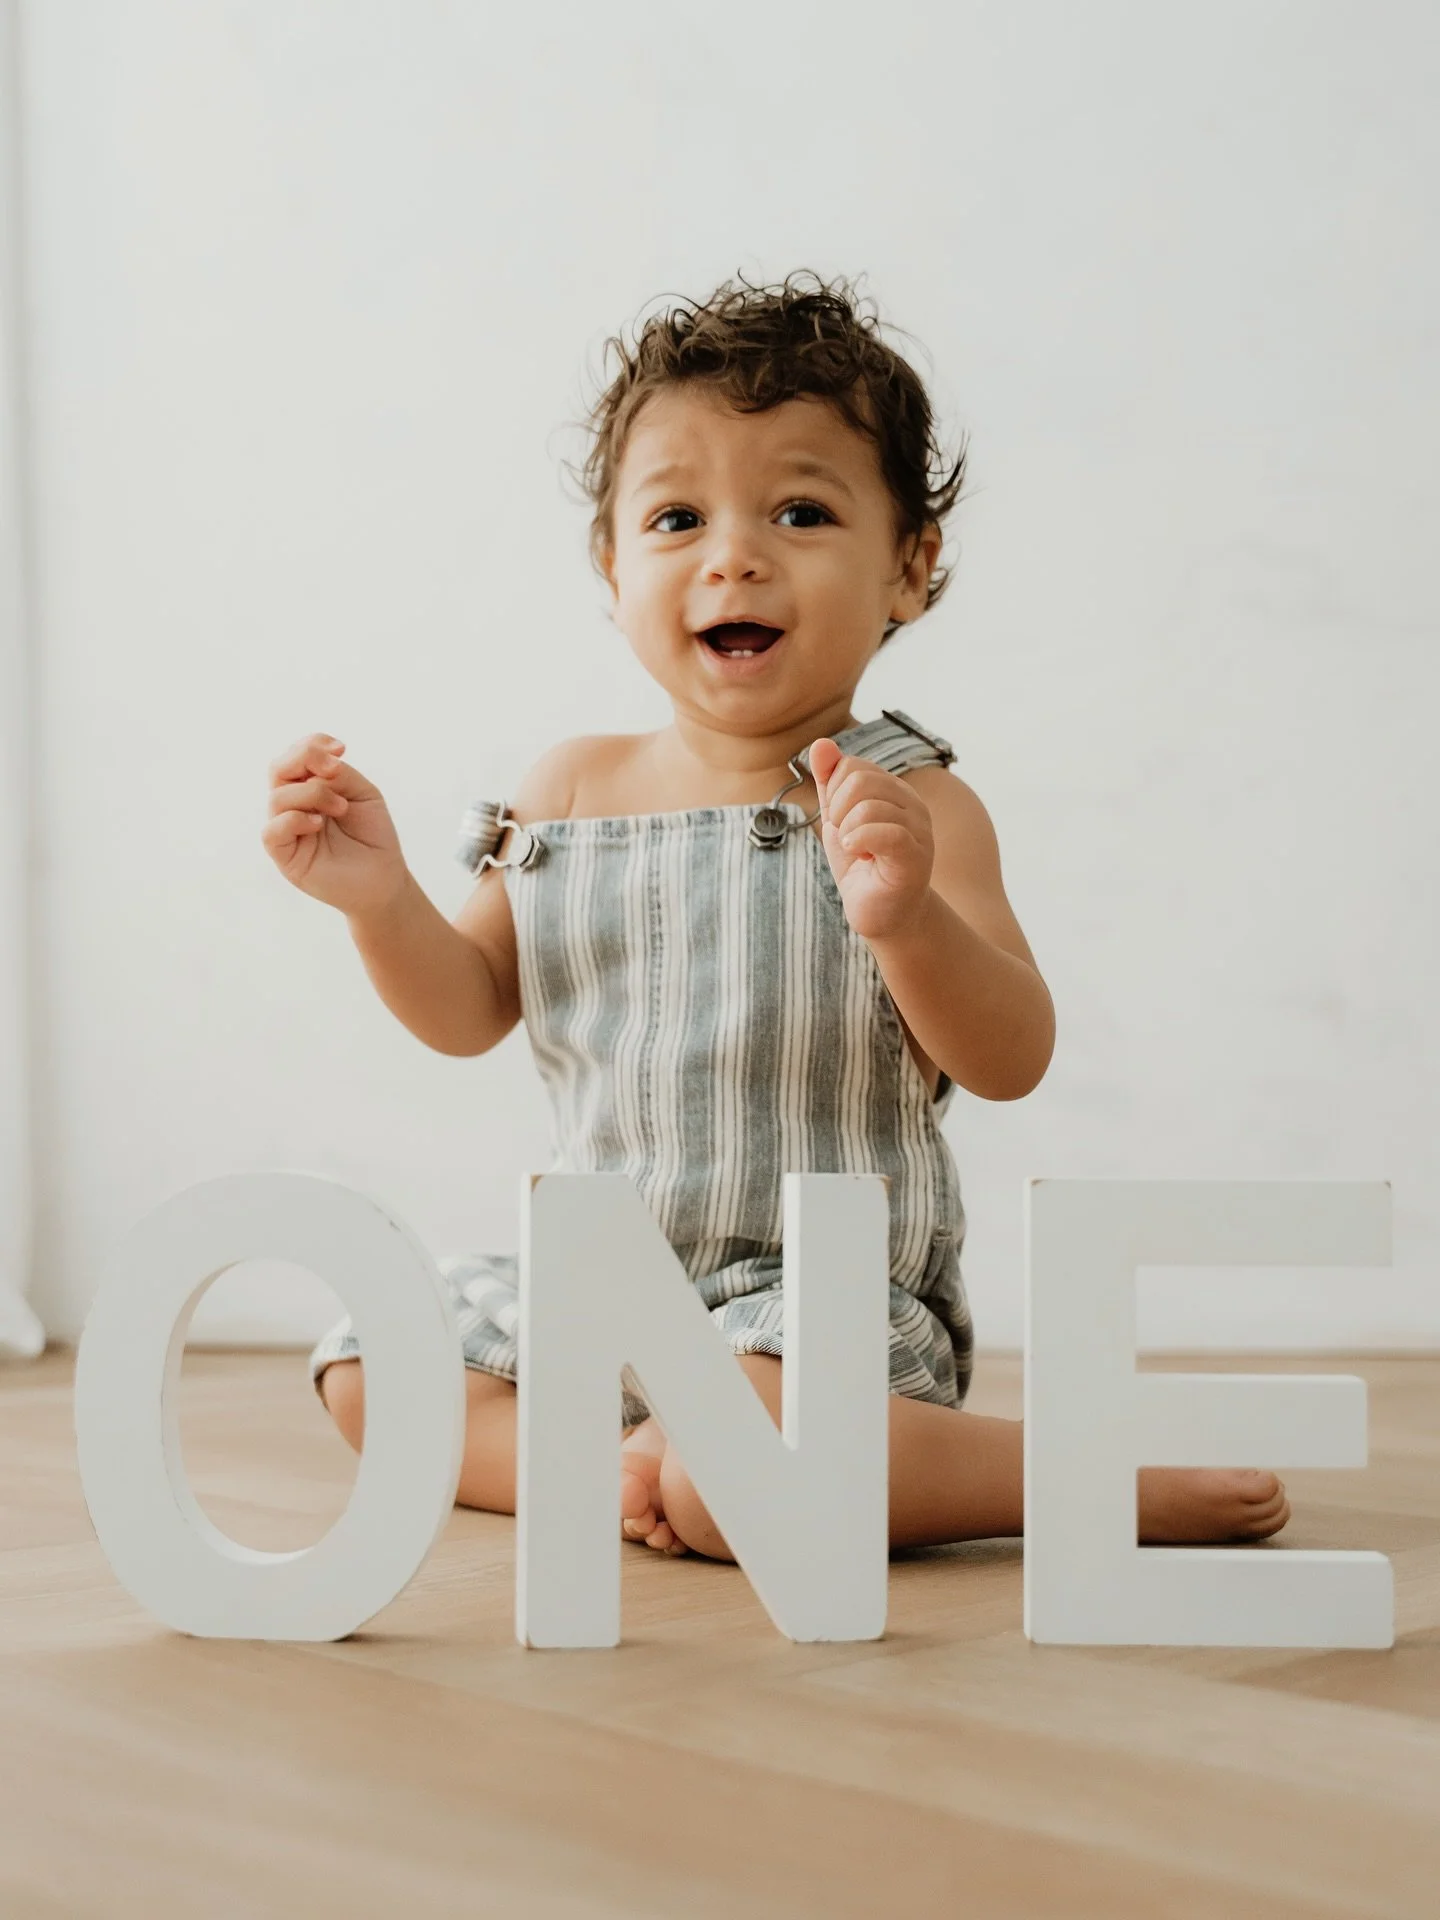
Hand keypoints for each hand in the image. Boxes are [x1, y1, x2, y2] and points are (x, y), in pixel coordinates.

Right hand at [262, 732, 408, 915]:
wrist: (383, 878)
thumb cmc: (372, 835)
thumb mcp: (362, 793)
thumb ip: (338, 774)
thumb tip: (315, 768)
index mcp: (309, 787)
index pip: (295, 755)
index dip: (312, 744)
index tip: (342, 749)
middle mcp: (293, 805)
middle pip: (278, 768)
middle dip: (305, 758)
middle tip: (335, 769)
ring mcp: (287, 830)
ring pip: (277, 797)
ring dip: (312, 794)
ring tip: (340, 808)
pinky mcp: (285, 856)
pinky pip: (272, 831)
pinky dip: (294, 820)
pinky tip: (318, 824)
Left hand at [809, 737, 934, 942]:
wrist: (881, 914)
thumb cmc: (862, 866)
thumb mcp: (837, 819)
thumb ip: (829, 782)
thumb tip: (821, 744)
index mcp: (895, 790)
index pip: (852, 766)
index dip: (833, 794)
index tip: (842, 824)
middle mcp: (912, 803)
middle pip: (860, 779)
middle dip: (838, 811)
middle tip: (848, 838)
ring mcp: (918, 829)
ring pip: (868, 806)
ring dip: (848, 833)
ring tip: (858, 852)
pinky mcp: (916, 855)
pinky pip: (883, 831)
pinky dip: (858, 842)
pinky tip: (859, 856)